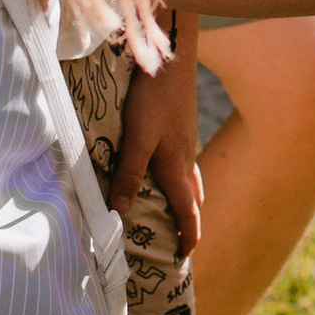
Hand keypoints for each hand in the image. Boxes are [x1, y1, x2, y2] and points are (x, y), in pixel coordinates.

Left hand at [114, 26, 203, 254]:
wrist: (172, 57)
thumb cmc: (154, 99)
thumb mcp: (137, 138)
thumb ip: (129, 174)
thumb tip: (121, 213)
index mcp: (176, 168)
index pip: (189, 213)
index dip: (188, 237)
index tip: (184, 257)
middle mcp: (185, 158)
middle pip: (193, 199)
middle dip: (190, 222)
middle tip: (182, 240)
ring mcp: (185, 140)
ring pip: (190, 179)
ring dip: (187, 199)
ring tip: (177, 209)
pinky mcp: (180, 125)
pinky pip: (184, 161)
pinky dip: (180, 176)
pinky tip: (167, 165)